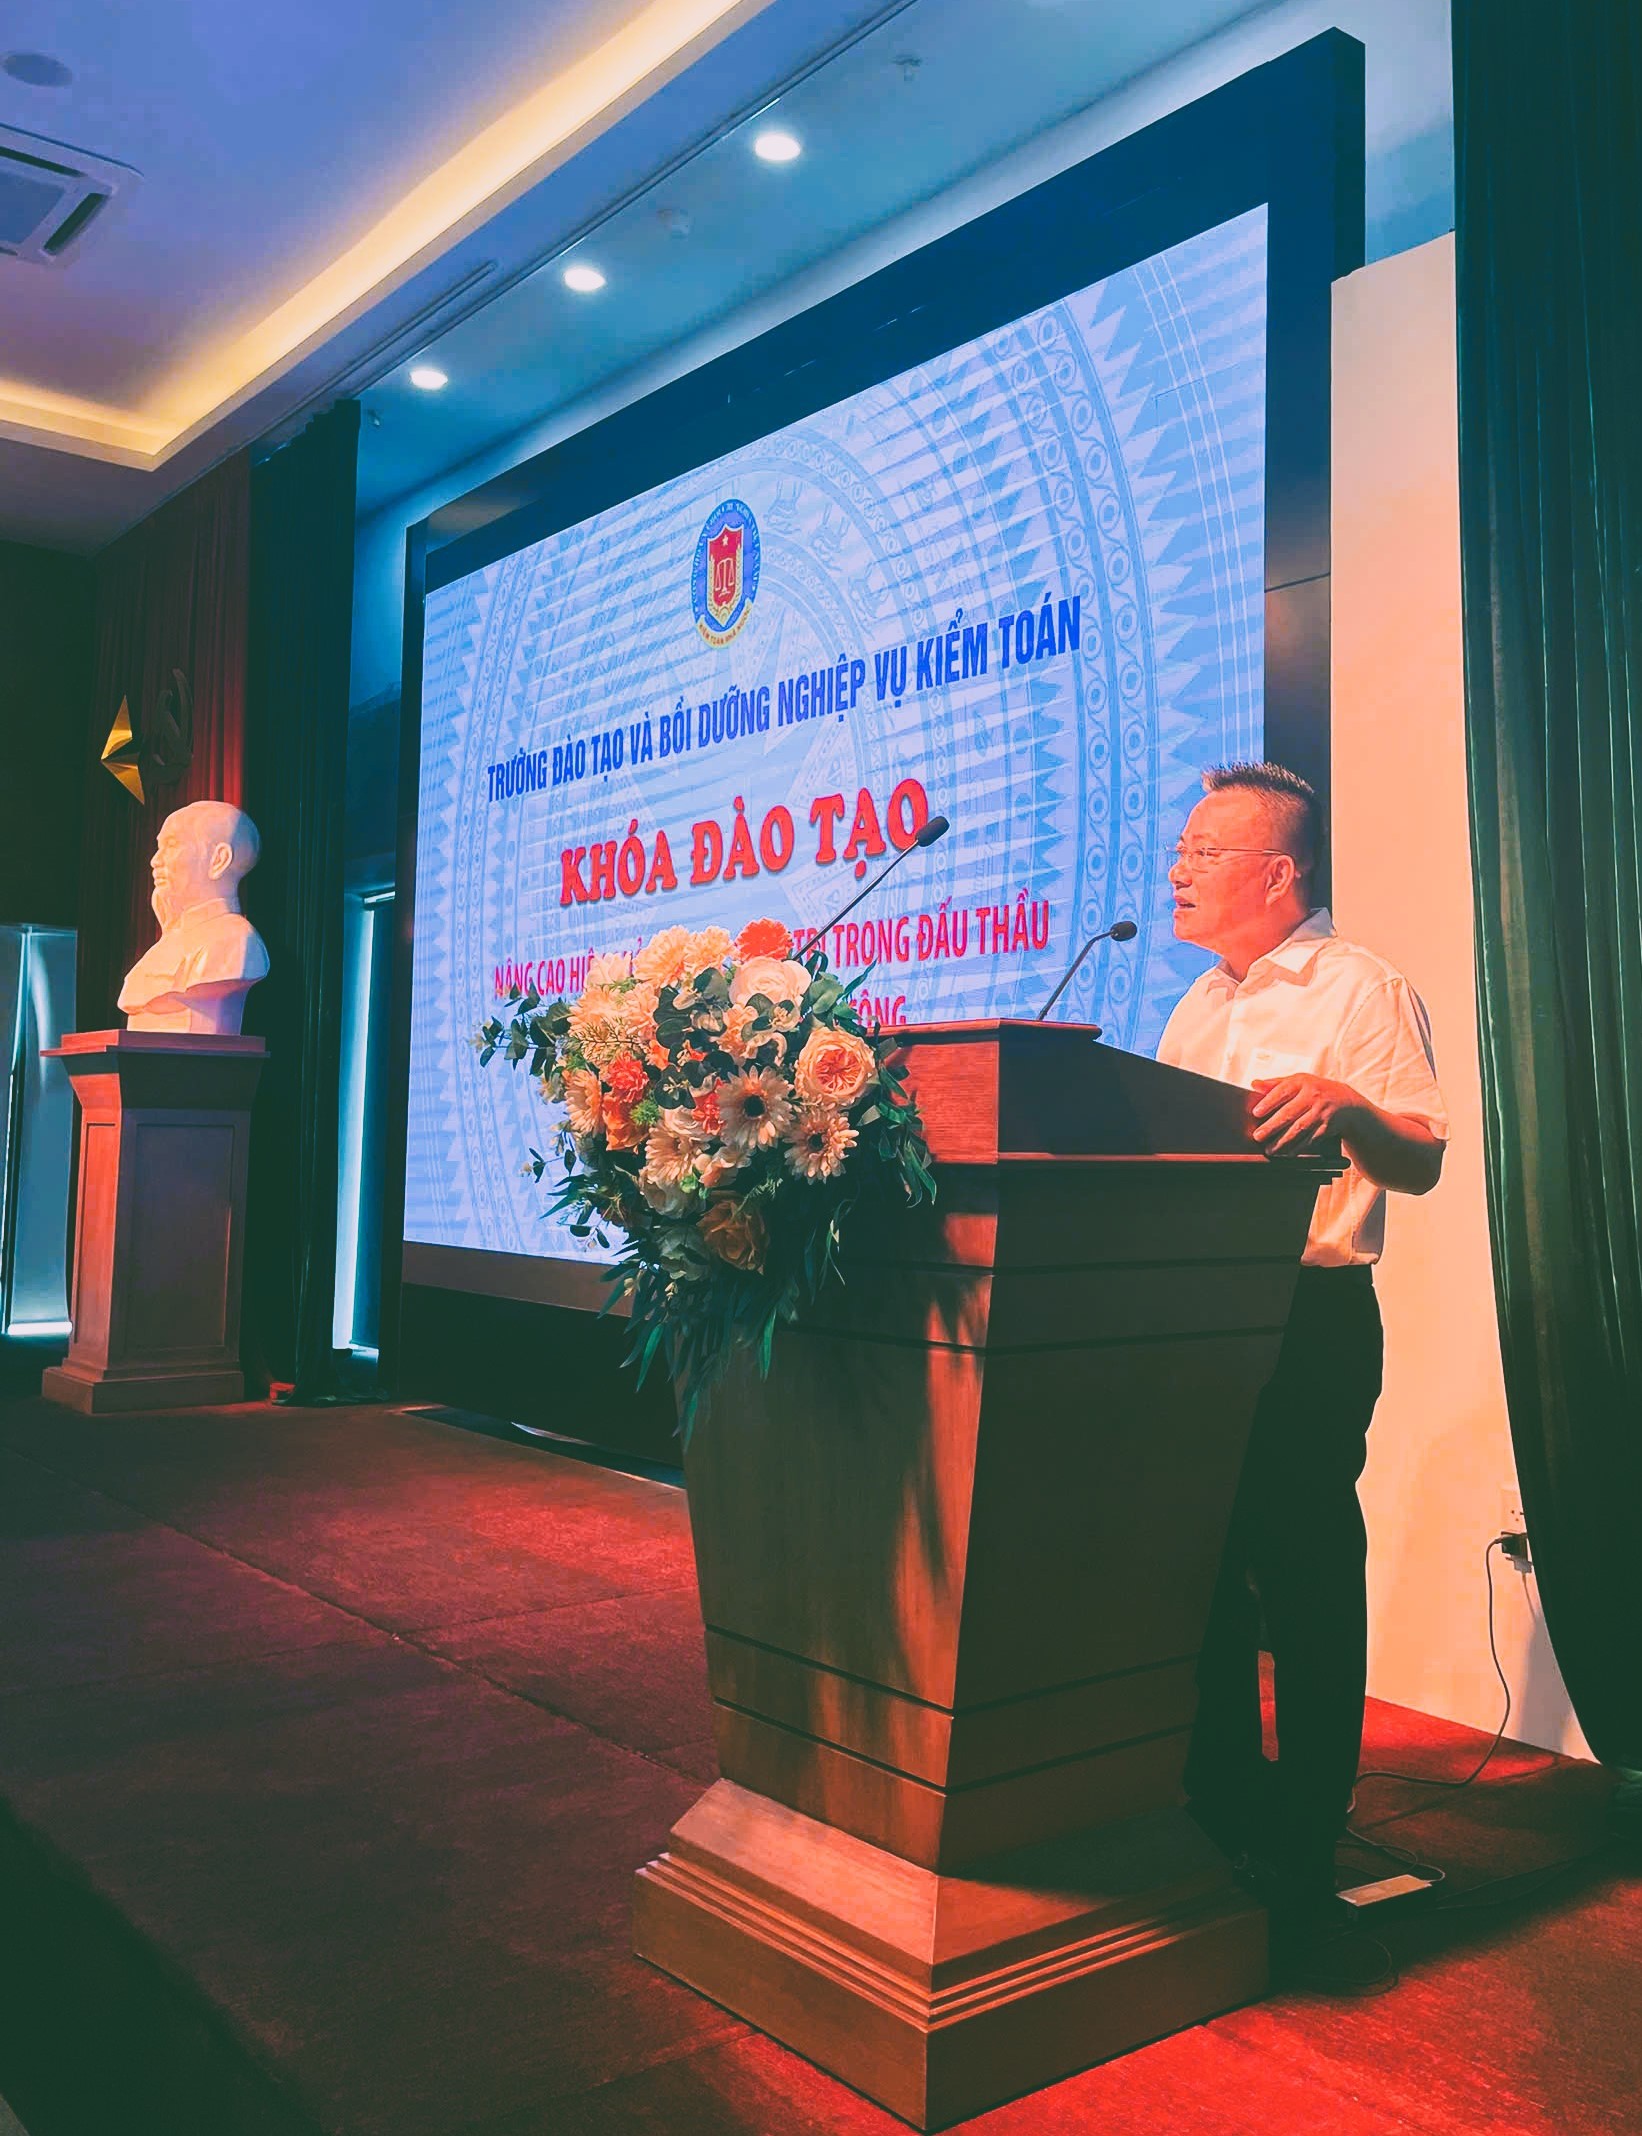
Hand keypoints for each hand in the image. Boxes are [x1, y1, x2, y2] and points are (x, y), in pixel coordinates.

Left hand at [1249, 1074, 1364, 1153]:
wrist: (1346, 1102)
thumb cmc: (1315, 1090)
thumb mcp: (1298, 1082)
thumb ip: (1275, 1084)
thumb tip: (1254, 1084)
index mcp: (1302, 1082)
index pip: (1283, 1091)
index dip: (1269, 1102)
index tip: (1256, 1113)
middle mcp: (1313, 1096)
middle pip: (1290, 1112)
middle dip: (1272, 1126)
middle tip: (1258, 1136)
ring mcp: (1321, 1112)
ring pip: (1300, 1129)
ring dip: (1283, 1141)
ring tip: (1269, 1149)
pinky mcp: (1327, 1127)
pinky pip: (1310, 1139)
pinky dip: (1297, 1148)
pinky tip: (1286, 1153)